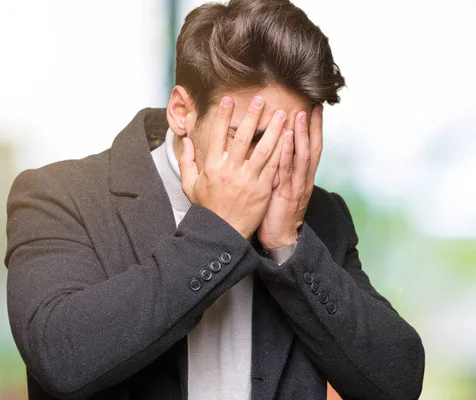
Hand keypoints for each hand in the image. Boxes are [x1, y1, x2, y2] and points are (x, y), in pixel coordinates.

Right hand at [179, 95, 285, 239]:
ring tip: (282, 114)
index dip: (223, 116)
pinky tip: (289, 138)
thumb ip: (187, 162)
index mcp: (212, 167)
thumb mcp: (189, 186)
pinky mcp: (262, 189)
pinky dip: (282, 151)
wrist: (221, 233)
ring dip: (274, 130)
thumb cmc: (207, 209)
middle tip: (260, 100)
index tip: (229, 100)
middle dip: (252, 116)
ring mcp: (248, 179)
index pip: (217, 135)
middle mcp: (230, 170)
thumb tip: (186, 141)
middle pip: (243, 137)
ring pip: (263, 149)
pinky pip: (274, 166)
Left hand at [257, 105, 322, 249]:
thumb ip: (280, 168)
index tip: (315, 108)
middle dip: (313, 127)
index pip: (312, 148)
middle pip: (312, 148)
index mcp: (304, 176)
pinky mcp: (286, 193)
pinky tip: (285, 137)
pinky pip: (287, 169)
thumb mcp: (281, 186)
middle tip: (312, 106)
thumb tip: (273, 148)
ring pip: (302, 156)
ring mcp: (297, 186)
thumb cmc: (277, 211)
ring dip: (301, 134)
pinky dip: (287, 152)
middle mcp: (304, 178)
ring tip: (300, 114)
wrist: (280, 237)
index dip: (315, 129)